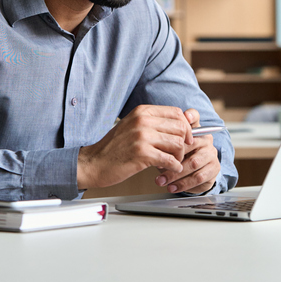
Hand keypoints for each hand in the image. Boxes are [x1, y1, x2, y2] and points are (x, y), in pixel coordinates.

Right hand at [77, 105, 193, 189]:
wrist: (94, 162)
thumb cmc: (114, 147)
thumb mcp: (132, 126)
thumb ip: (153, 123)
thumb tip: (181, 125)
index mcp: (142, 111)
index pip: (176, 113)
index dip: (186, 127)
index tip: (186, 138)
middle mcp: (143, 120)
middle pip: (180, 128)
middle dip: (184, 143)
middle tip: (178, 153)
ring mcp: (142, 136)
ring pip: (178, 144)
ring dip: (178, 156)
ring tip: (171, 162)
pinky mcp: (142, 154)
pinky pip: (170, 160)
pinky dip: (173, 167)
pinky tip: (168, 169)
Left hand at [155, 109, 219, 193]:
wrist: (191, 176)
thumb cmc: (177, 156)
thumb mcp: (168, 147)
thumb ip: (163, 141)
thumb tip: (151, 143)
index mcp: (195, 129)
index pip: (195, 117)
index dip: (191, 116)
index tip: (185, 117)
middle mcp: (205, 139)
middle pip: (190, 144)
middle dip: (172, 155)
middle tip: (157, 164)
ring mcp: (211, 153)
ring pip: (193, 163)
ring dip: (175, 174)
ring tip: (161, 180)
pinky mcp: (214, 168)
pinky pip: (198, 177)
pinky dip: (183, 184)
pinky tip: (172, 187)